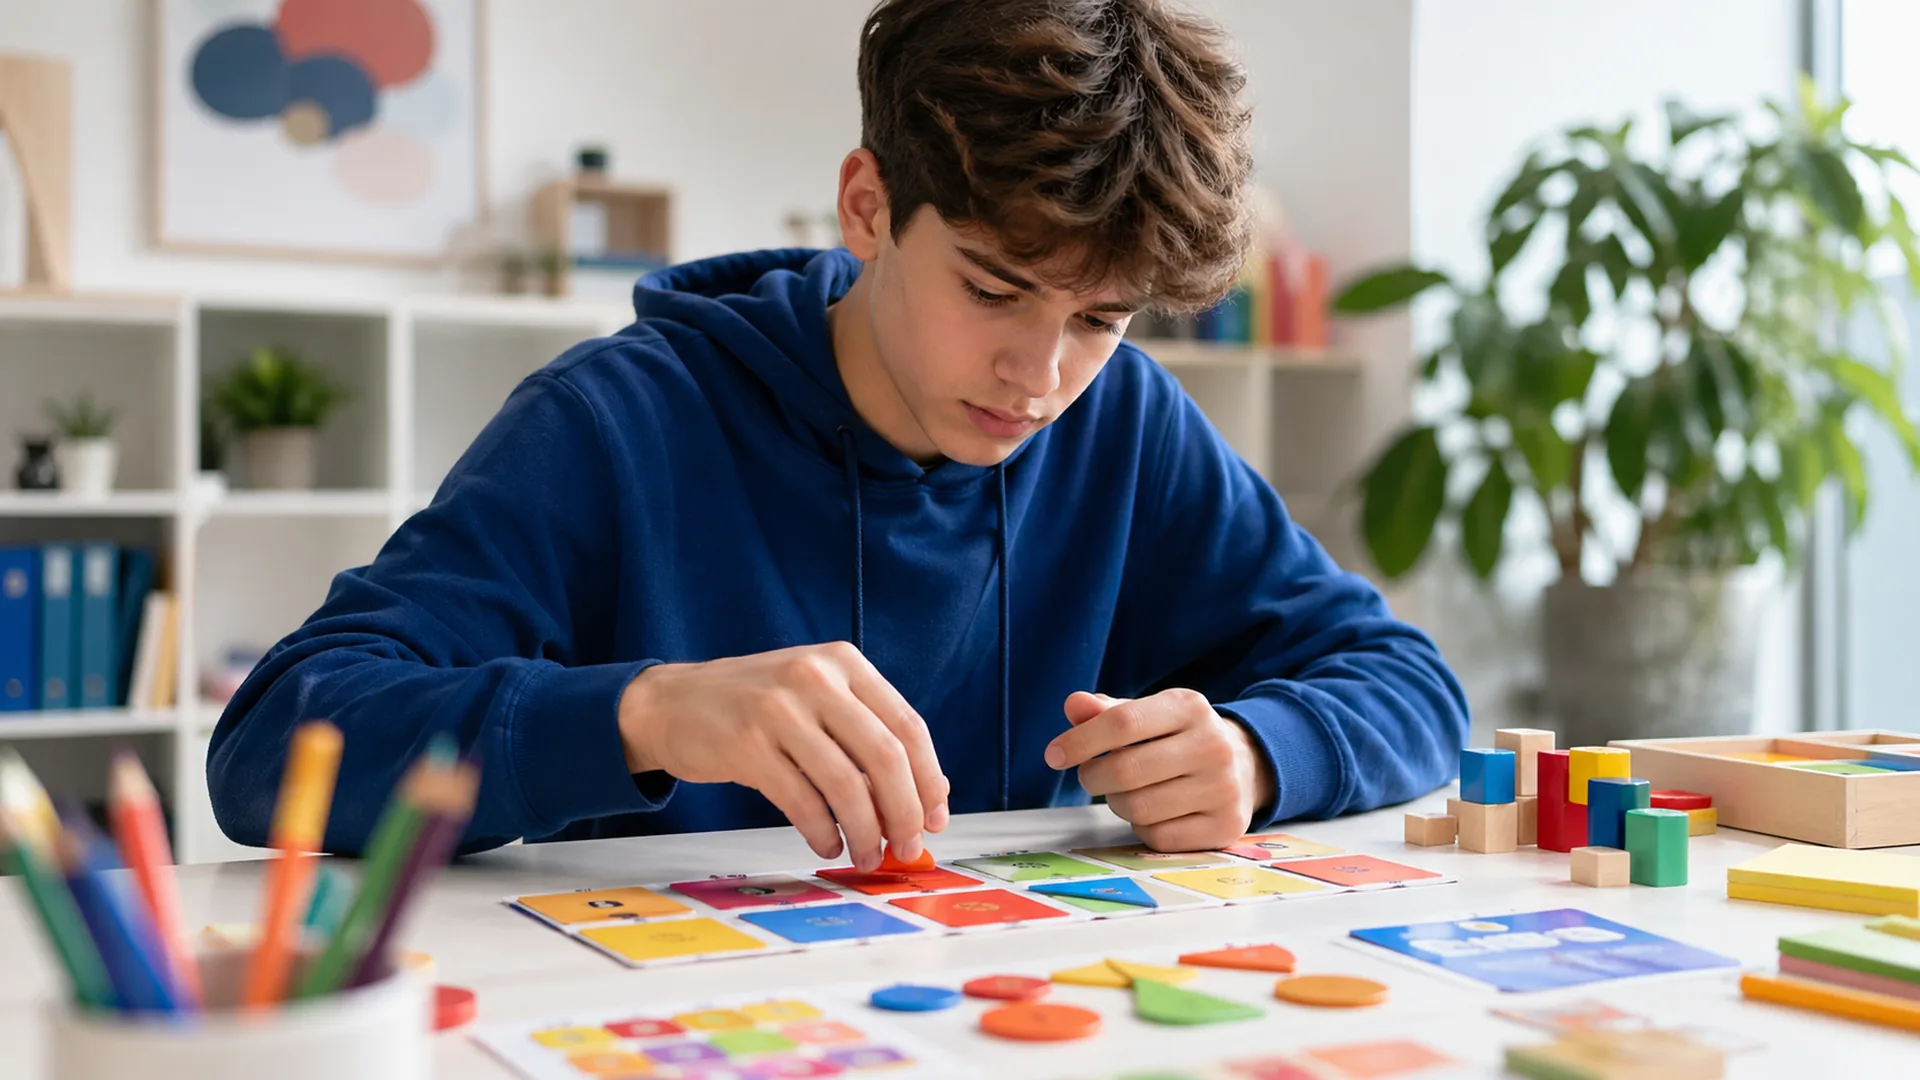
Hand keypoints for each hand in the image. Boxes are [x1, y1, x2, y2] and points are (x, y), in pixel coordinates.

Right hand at [618, 642, 949, 870]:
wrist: (672, 702)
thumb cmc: (754, 706)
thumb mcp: (816, 698)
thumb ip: (867, 733)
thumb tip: (927, 793)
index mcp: (843, 663)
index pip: (907, 726)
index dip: (929, 779)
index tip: (936, 817)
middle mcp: (815, 678)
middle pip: (885, 756)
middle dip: (905, 811)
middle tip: (909, 845)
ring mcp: (778, 709)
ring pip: (846, 784)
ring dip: (866, 831)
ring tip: (868, 855)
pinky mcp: (746, 744)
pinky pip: (802, 801)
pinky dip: (822, 832)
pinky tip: (827, 844)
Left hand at [1045, 689, 1273, 851]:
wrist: (1245, 766)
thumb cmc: (1178, 738)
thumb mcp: (1148, 714)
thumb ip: (1107, 711)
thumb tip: (1074, 705)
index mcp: (1188, 707)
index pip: (1123, 722)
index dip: (1080, 740)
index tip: (1054, 755)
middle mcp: (1212, 745)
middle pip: (1125, 770)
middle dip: (1094, 777)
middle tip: (1092, 776)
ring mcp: (1223, 788)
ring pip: (1138, 808)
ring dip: (1118, 803)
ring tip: (1127, 792)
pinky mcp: (1225, 827)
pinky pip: (1158, 837)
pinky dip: (1143, 828)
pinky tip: (1154, 812)